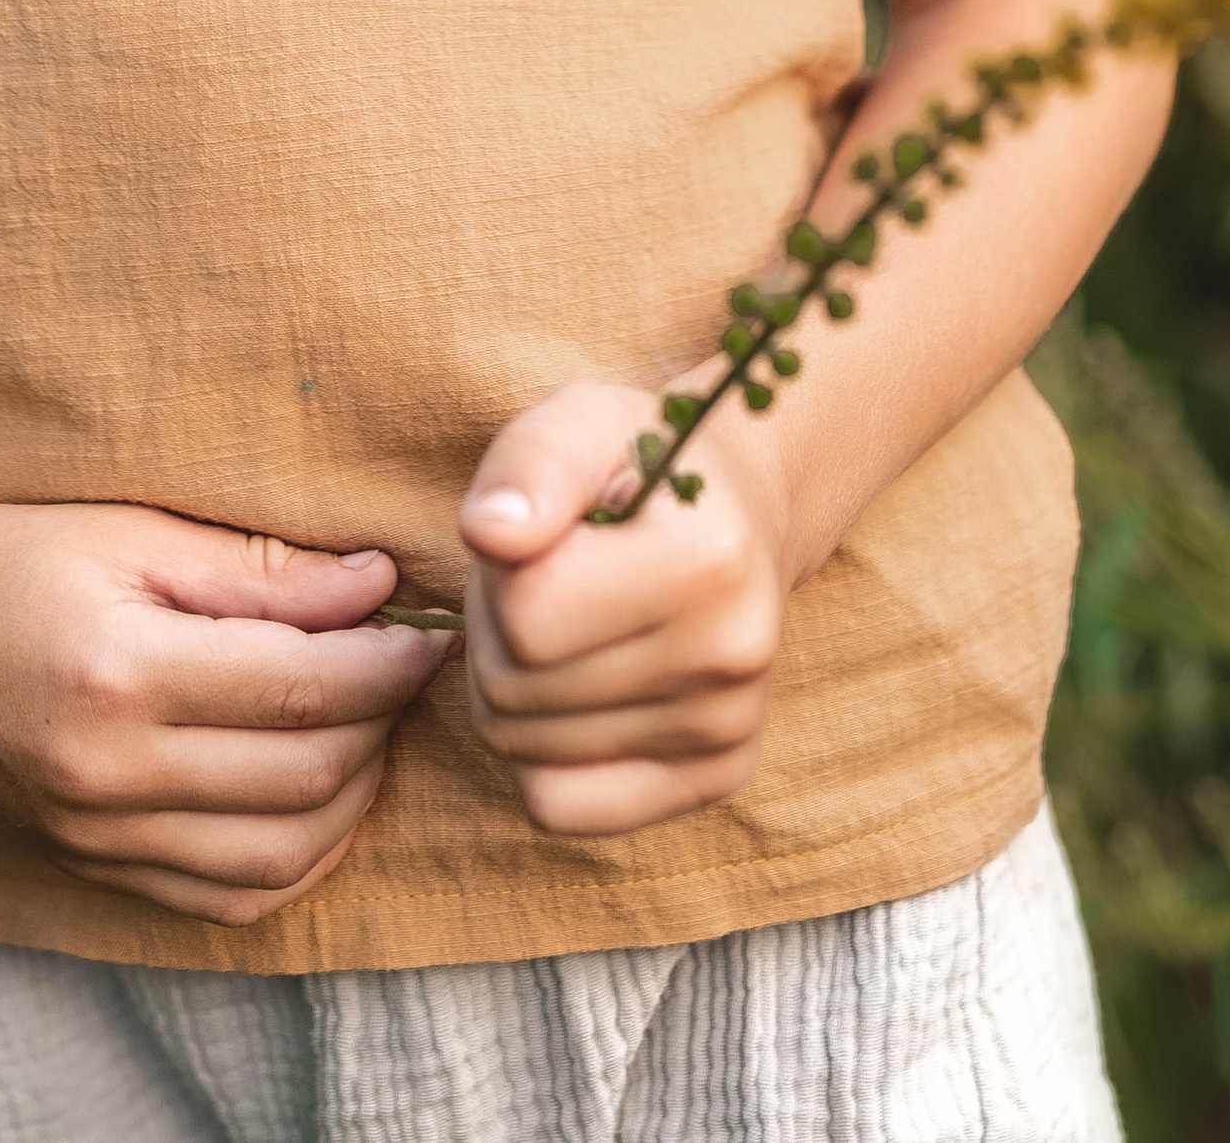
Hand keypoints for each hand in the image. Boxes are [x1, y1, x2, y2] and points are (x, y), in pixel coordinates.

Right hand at [0, 491, 451, 922]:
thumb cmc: (14, 555)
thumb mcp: (134, 533)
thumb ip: (259, 571)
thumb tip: (379, 587)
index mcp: (119, 671)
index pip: (303, 687)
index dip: (387, 661)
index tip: (425, 627)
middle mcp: (109, 772)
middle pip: (306, 775)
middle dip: (380, 722)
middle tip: (404, 665)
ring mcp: (97, 835)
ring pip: (281, 855)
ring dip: (352, 797)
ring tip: (365, 725)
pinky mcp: (92, 867)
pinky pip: (227, 897)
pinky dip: (295, 856)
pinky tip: (315, 794)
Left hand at [456, 382, 787, 836]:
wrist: (741, 510)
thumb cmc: (638, 464)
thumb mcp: (577, 422)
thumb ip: (527, 465)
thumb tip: (489, 534)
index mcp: (708, 558)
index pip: (527, 617)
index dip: (501, 573)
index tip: (539, 536)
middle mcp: (732, 656)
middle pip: (515, 690)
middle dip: (500, 630)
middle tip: (548, 578)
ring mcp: (729, 729)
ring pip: (524, 751)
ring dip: (515, 685)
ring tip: (569, 621)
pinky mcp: (719, 779)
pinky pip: (560, 807)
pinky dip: (541, 755)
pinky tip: (578, 689)